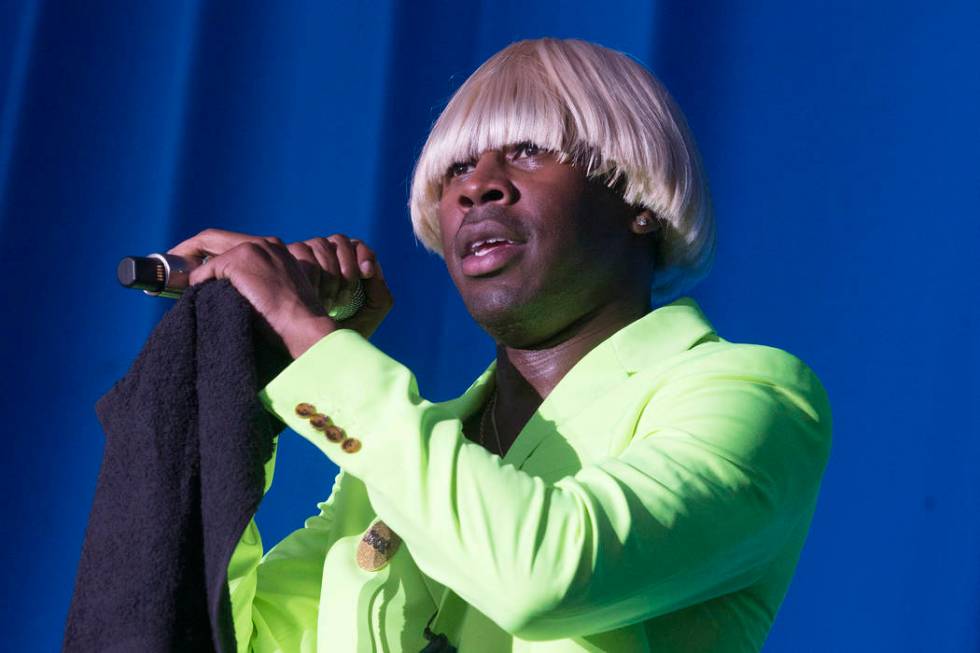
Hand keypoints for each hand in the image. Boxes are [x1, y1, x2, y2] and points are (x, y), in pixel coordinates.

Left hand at [167, 229, 391, 358]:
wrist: (304, 327)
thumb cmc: (292, 323)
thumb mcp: (277, 293)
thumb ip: (256, 282)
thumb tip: (220, 290)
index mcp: (275, 249)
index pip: (232, 242)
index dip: (207, 250)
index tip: (192, 263)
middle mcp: (264, 243)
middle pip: (213, 237)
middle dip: (187, 249)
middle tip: (170, 264)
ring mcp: (253, 249)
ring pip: (208, 254)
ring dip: (190, 270)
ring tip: (174, 284)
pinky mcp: (239, 261)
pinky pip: (206, 272)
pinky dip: (198, 284)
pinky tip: (198, 297)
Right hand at [284, 233, 392, 340]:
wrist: (312, 350)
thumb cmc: (343, 334)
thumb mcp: (370, 315)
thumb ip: (380, 292)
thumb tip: (370, 269)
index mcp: (345, 265)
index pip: (356, 246)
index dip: (364, 254)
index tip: (366, 274)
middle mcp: (323, 257)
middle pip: (339, 241)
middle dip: (348, 267)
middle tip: (346, 298)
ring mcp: (302, 258)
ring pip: (320, 244)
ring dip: (329, 273)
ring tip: (329, 305)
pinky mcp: (284, 264)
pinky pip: (300, 251)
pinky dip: (311, 273)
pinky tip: (313, 297)